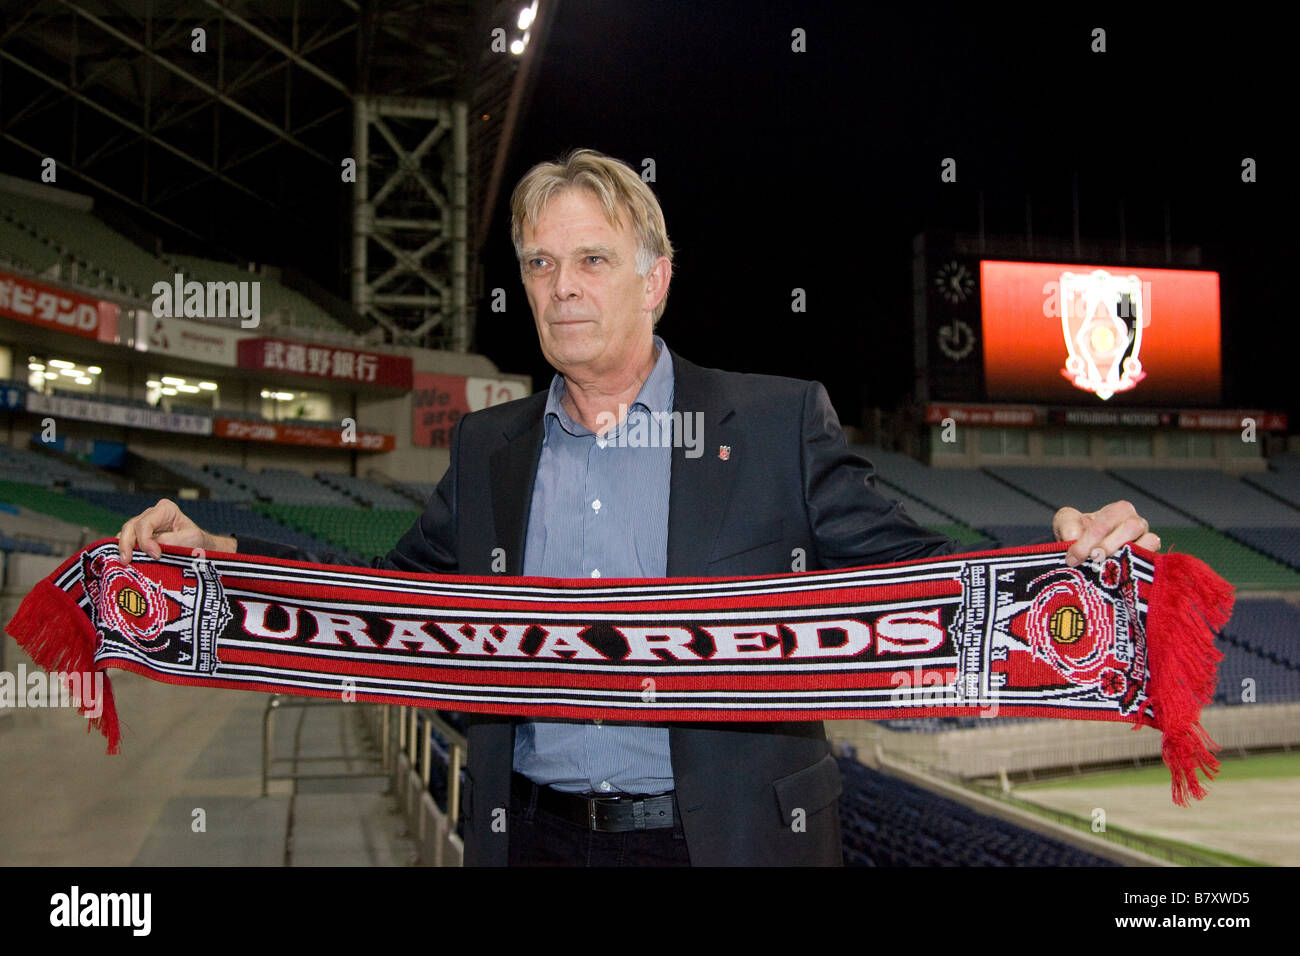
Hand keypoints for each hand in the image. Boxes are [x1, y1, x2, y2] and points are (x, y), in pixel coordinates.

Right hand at [116, 498, 235, 564]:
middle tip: (127, 560)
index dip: (145, 540)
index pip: (146, 523)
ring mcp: (143, 524)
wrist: (200, 548)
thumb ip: (171, 540)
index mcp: (165, 509)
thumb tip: (153, 546)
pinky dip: (124, 550)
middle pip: (131, 526)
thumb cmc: (197, 541)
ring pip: (125, 533)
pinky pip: (126, 541)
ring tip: (125, 562)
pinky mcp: (139, 536)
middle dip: (127, 543)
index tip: (155, 555)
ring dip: (123, 547)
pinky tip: (125, 561)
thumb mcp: (190, 539)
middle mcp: (151, 514)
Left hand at [1053, 500, 1160, 566]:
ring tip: (1104, 568)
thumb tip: (1073, 537)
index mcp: (1118, 511)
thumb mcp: (1066, 524)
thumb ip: (1067, 524)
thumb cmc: (1079, 534)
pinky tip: (1117, 577)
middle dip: (1107, 545)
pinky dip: (1136, 569)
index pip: (1108, 519)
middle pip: (1131, 527)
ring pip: (1148, 542)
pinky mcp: (1151, 561)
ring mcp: (1148, 542)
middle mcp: (1137, 524)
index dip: (1090, 538)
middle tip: (1091, 560)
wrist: (1086, 555)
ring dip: (1125, 556)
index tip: (1073, 556)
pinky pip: (1153, 562)